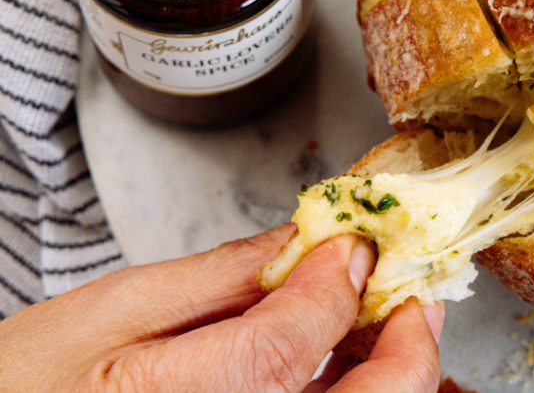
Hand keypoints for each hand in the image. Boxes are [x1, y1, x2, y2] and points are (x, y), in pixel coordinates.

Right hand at [0, 225, 442, 391]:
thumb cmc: (24, 385)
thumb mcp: (112, 311)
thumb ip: (224, 277)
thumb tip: (309, 241)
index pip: (289, 344)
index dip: (338, 284)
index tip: (354, 244)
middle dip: (405, 343)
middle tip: (408, 293)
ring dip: (387, 373)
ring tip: (376, 323)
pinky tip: (339, 367)